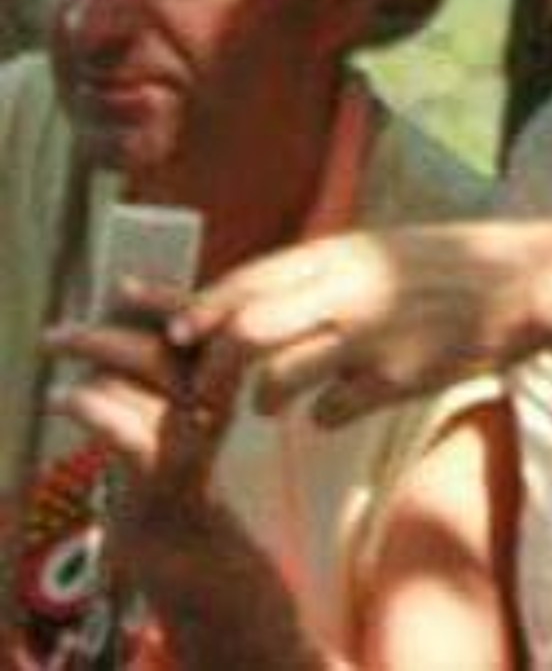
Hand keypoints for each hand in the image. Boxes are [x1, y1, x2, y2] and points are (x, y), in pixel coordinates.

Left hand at [46, 306, 243, 535]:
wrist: (176, 544)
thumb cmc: (162, 470)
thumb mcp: (167, 414)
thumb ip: (155, 372)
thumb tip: (113, 318)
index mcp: (219, 380)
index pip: (199, 323)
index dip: (163, 300)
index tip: (122, 286)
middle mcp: (213, 398)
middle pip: (167, 341)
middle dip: (111, 326)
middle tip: (60, 330)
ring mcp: (191, 431)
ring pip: (146, 367)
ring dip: (93, 350)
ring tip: (53, 345)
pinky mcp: (163, 467)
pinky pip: (121, 421)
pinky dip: (86, 402)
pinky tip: (58, 398)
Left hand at [174, 215, 551, 424]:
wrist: (527, 280)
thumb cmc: (447, 264)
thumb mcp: (380, 249)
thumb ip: (320, 272)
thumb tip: (247, 300)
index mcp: (344, 250)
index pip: (247, 281)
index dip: (201, 312)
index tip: (178, 337)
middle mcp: (351, 288)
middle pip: (247, 332)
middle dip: (214, 369)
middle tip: (212, 389)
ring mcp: (374, 335)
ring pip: (277, 379)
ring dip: (265, 398)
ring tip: (276, 399)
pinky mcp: (399, 377)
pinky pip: (330, 412)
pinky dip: (324, 415)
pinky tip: (340, 404)